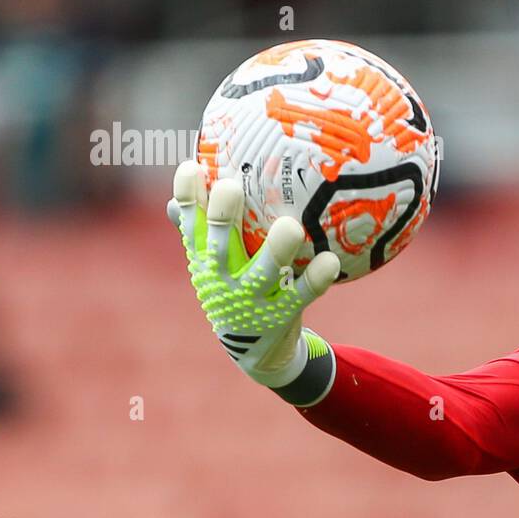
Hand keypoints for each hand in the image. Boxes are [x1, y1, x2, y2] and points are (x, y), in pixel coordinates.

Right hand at [168, 160, 340, 395]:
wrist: (257, 351)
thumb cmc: (238, 289)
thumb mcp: (218, 263)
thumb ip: (207, 227)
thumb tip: (192, 175)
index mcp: (205, 261)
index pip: (190, 225)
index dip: (188, 197)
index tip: (192, 167)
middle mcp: (223, 281)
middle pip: (218, 246)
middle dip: (222, 218)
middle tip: (232, 187)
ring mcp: (251, 301)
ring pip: (262, 274)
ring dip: (275, 251)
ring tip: (290, 226)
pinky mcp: (280, 316)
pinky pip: (301, 295)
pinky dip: (315, 279)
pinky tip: (330, 261)